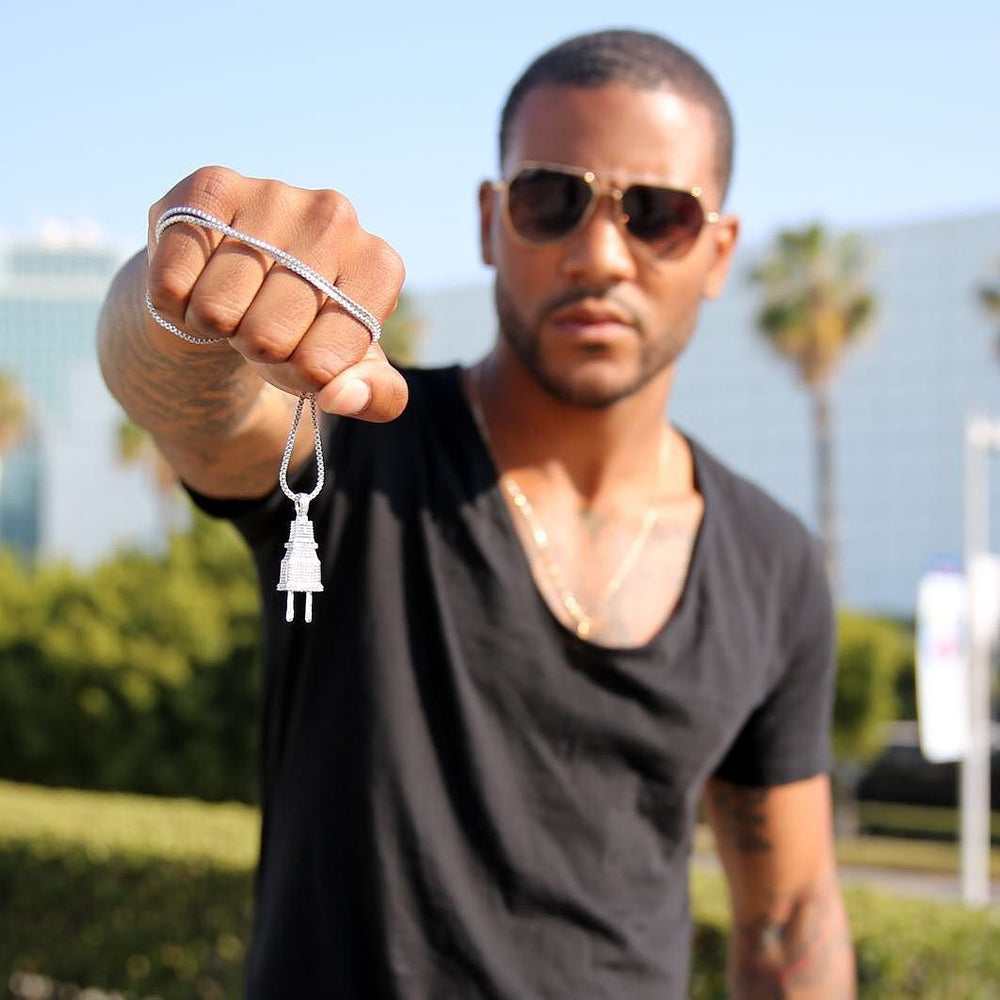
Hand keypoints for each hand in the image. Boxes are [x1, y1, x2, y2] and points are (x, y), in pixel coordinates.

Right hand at [145, 166, 407, 420]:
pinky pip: (172, 283)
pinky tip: (200, 282)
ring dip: (215, 327)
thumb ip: (374, 397)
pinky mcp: (210, 187)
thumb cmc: (306, 331)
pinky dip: (176, 304)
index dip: (300, 376)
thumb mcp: (350, 371)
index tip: (305, 353)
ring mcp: (274, 195)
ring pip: (216, 311)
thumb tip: (340, 396)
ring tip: (235, 304)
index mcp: (378, 266)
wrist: (247, 280)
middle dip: (258, 351)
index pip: (322, 364)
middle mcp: (335, 217)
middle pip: (267, 337)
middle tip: (263, 325)